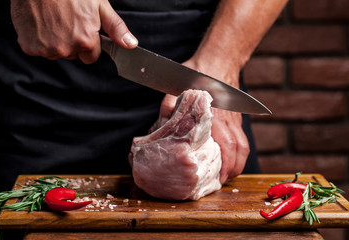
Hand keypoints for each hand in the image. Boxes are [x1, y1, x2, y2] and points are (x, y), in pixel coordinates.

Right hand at [10, 0, 137, 63]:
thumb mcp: (99, 5)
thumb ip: (115, 28)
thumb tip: (130, 43)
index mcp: (85, 41)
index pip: (91, 57)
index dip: (88, 44)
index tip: (82, 30)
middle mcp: (66, 49)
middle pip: (73, 55)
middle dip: (72, 43)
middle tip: (67, 21)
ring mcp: (47, 49)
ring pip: (56, 53)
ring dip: (55, 42)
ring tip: (53, 19)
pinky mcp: (30, 46)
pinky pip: (38, 49)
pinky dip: (38, 39)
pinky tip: (41, 23)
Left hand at [158, 60, 249, 182]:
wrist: (217, 62)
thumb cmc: (197, 74)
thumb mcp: (176, 88)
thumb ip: (169, 107)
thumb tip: (160, 126)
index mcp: (214, 115)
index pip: (226, 144)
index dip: (225, 164)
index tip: (219, 178)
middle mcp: (228, 120)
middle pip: (238, 150)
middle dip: (232, 170)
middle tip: (221, 182)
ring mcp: (234, 119)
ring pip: (243, 146)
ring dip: (237, 163)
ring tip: (227, 176)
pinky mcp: (236, 118)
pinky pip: (242, 139)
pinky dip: (238, 153)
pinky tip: (231, 160)